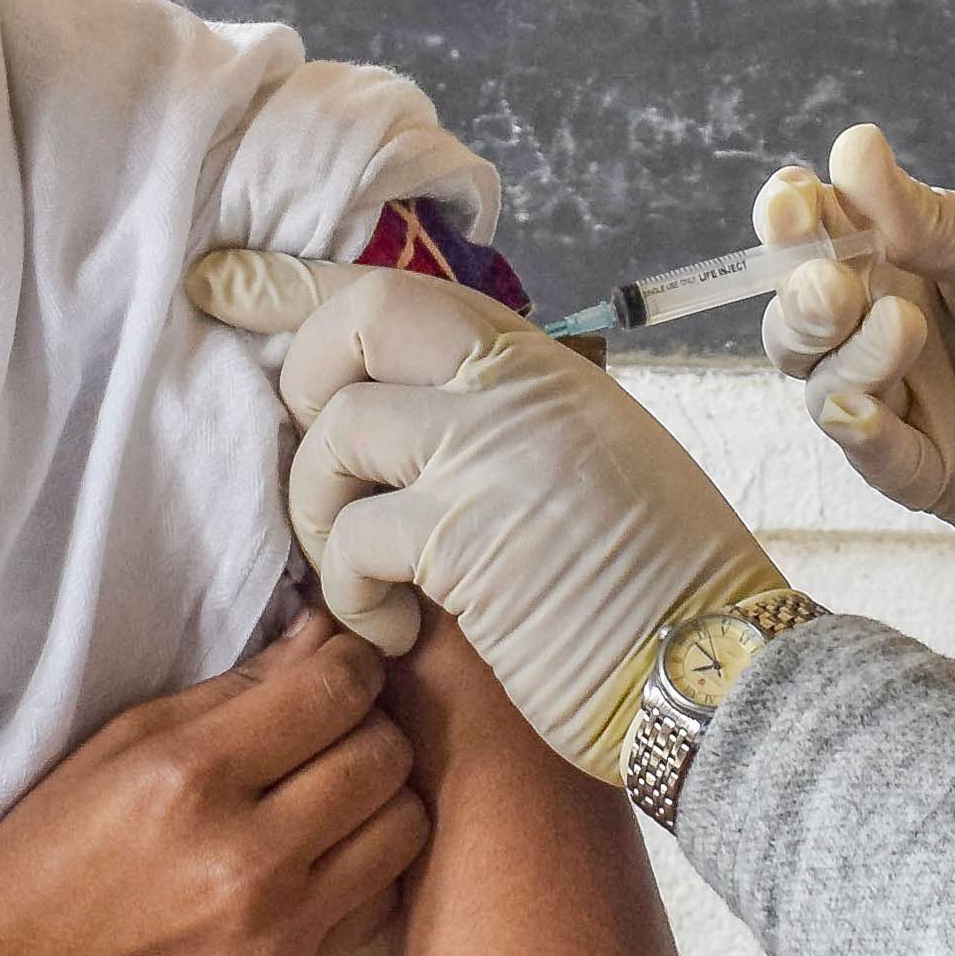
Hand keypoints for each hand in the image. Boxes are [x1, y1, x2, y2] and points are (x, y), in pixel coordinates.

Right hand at [0, 619, 427, 955]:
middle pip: (386, 754)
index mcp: (190, 779)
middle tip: (336, 726)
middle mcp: (245, 858)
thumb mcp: (119, 746)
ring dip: (383, 796)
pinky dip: (369, 867)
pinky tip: (324, 855)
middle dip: (372, 723)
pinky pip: (385, 901)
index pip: (336, 688)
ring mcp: (277, 931)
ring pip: (406, 828)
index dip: (352, 661)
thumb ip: (232, 691)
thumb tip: (322, 637)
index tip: (340, 662)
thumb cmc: (48, 856)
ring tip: (335, 790)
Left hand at [185, 255, 782, 777]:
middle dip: (303, 385)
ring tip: (358, 576)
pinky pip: (352, 539)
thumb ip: (511, 431)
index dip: (298, 287)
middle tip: (317, 470)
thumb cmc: (665, 594)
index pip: (408, 290)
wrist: (728, 669)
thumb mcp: (597, 470)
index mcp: (544, 368)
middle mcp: (517, 386)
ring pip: (335, 429)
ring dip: (318, 510)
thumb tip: (411, 430)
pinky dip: (350, 595)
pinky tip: (392, 632)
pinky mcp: (466, 537)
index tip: (226, 286)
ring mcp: (492, 452)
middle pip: (357, 315)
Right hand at [753, 125, 954, 533]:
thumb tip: (847, 151)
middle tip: (835, 283)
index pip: (819, 245)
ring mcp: (919, 409)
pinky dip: (860, 435)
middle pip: (803, 325)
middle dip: (804, 299)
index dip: (792, 225)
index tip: (792, 201)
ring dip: (843, 358)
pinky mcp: (949, 476)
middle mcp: (897, 337)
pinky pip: (882, 463)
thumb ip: (932, 219)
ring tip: (900, 328)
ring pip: (827, 391)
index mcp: (910, 266)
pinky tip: (856, 406)